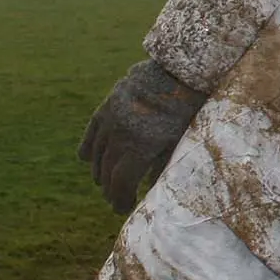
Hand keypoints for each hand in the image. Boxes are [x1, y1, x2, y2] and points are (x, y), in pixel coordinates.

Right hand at [77, 59, 206, 212]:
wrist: (182, 69)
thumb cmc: (190, 109)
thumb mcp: (181, 141)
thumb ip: (162, 166)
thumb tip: (149, 190)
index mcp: (142, 145)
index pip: (121, 182)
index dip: (120, 199)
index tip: (123, 209)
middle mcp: (121, 133)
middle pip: (107, 170)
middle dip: (111, 189)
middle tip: (116, 200)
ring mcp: (111, 117)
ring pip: (97, 153)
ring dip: (99, 171)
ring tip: (104, 183)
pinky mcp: (108, 104)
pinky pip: (92, 131)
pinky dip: (90, 147)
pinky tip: (88, 159)